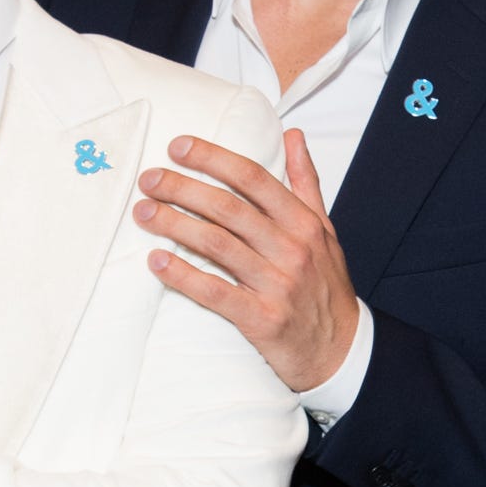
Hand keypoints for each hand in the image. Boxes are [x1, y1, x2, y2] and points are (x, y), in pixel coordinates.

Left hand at [135, 130, 358, 392]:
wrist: (341, 351)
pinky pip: (215, 292)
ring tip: (144, 212)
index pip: (254, 178)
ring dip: (175, 225)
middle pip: (228, 208)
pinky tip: (156, 262)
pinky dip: (183, 275)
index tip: (179, 147)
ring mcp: (278, 284)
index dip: (213, 158)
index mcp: (304, 223)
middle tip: (149, 179)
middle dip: (183, 188)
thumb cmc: (325, 287)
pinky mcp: (263, 319)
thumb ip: (306, 183)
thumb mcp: (325, 231)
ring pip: (218, 245)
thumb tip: (293, 135)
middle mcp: (292, 249)